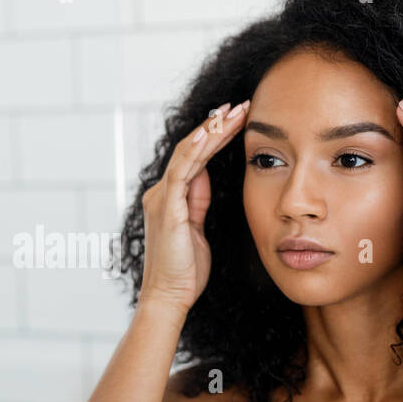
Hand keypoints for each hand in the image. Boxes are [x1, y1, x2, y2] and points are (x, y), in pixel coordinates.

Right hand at [137, 98, 250, 313]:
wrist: (168, 296)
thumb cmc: (184, 271)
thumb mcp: (197, 230)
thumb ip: (198, 203)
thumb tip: (205, 177)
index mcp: (169, 197)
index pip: (195, 158)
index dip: (216, 137)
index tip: (238, 119)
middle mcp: (161, 192)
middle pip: (191, 149)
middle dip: (217, 125)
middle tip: (241, 105)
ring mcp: (161, 198)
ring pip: (187, 153)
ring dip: (211, 130)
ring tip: (233, 111)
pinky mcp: (167, 208)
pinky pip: (181, 171)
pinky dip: (195, 149)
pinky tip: (209, 132)